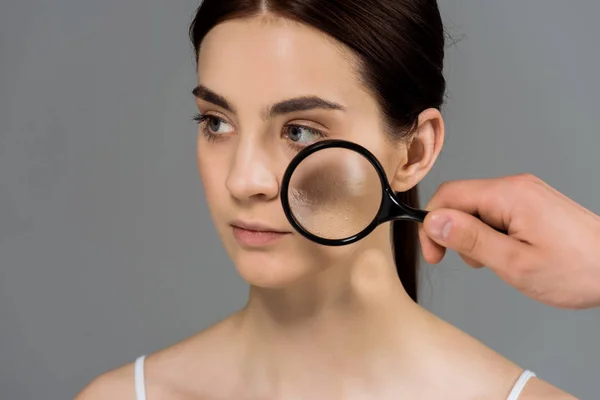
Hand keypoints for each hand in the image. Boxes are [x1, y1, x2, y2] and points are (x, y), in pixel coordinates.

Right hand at [418, 174, 599, 308]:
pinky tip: (509, 253)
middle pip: (461, 200)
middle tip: (472, 263)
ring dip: (475, 236)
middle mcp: (515, 186)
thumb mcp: (515, 263)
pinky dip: (492, 234)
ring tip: (498, 262)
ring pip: (477, 208)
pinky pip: (495, 213)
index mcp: (508, 195)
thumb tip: (434, 221)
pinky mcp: (531, 203)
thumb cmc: (578, 270)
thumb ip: (471, 239)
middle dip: (455, 232)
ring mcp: (525, 193)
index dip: (432, 225)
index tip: (436, 254)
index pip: (448, 196)